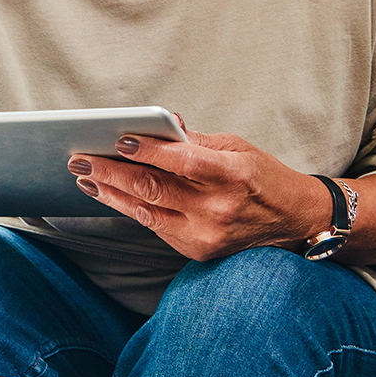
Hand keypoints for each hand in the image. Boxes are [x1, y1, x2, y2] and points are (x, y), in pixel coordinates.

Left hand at [68, 128, 326, 262]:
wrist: (295, 221)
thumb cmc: (263, 177)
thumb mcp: (237, 147)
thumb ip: (194, 140)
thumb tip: (158, 125)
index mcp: (234, 175)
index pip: (182, 162)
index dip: (147, 150)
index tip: (118, 139)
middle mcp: (218, 209)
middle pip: (154, 188)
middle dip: (111, 172)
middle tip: (80, 159)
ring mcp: (207, 235)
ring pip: (146, 211)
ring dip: (111, 193)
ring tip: (85, 176)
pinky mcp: (197, 251)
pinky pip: (155, 226)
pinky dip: (130, 208)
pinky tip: (110, 194)